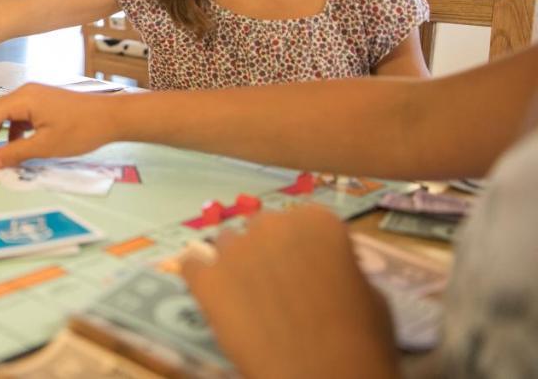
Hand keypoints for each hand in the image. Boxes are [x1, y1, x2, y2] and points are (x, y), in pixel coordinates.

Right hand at [0, 84, 119, 166]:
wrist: (112, 117)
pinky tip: (13, 147)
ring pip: (4, 114)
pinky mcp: (42, 103)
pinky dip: (9, 131)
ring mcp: (34, 96)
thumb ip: (14, 153)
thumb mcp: (45, 146)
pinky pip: (17, 116)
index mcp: (22, 99)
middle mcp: (24, 93)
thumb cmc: (81, 130)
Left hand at [182, 205, 399, 378]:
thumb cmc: (362, 344)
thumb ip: (343, 269)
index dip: (309, 250)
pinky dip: (201, 276)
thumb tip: (327, 270)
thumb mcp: (372, 296)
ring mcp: (234, 250)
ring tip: (249, 299)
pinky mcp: (206, 280)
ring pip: (227, 243)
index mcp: (318, 221)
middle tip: (281, 289)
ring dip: (237, 263)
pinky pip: (192, 265)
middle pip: (263, 229)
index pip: (306, 223)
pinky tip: (213, 294)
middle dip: (270, 253)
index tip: (314, 273)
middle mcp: (272, 224)